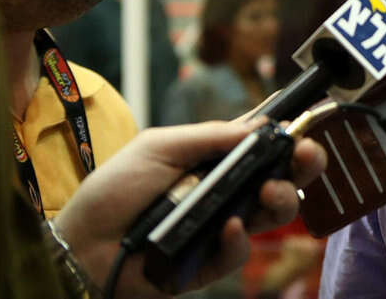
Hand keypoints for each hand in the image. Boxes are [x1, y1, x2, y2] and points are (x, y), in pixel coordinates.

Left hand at [55, 118, 326, 298]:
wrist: (80, 244)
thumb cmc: (114, 190)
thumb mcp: (160, 147)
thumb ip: (211, 136)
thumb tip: (262, 123)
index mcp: (217, 160)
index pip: (264, 146)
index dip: (290, 138)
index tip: (303, 132)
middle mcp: (227, 192)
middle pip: (282, 178)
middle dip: (304, 166)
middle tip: (304, 158)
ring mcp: (222, 227)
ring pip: (273, 214)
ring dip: (281, 199)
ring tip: (268, 192)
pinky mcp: (210, 262)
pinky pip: (240, 251)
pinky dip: (238, 238)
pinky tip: (228, 227)